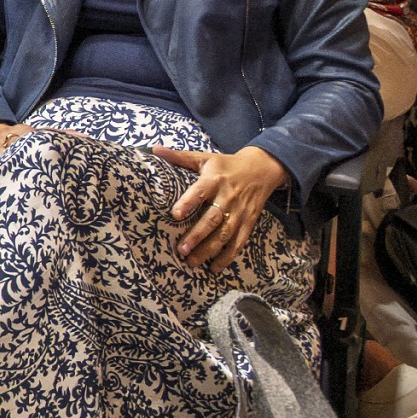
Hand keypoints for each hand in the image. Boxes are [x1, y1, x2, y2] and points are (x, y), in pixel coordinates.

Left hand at [157, 143, 287, 267]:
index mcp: (214, 180)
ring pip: (225, 234)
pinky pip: (239, 242)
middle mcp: (228, 197)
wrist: (262, 169)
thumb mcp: (204, 158)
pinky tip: (214, 268)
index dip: (188, 202)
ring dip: (209, 250)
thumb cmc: (226, 165)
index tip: (174, 214)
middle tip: (181, 249)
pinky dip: (228, 256)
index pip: (200, 191)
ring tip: (192, 261)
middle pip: (213, 218)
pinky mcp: (249, 222)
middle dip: (197, 235)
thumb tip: (154, 149)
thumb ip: (180, 157)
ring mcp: (240, 212)